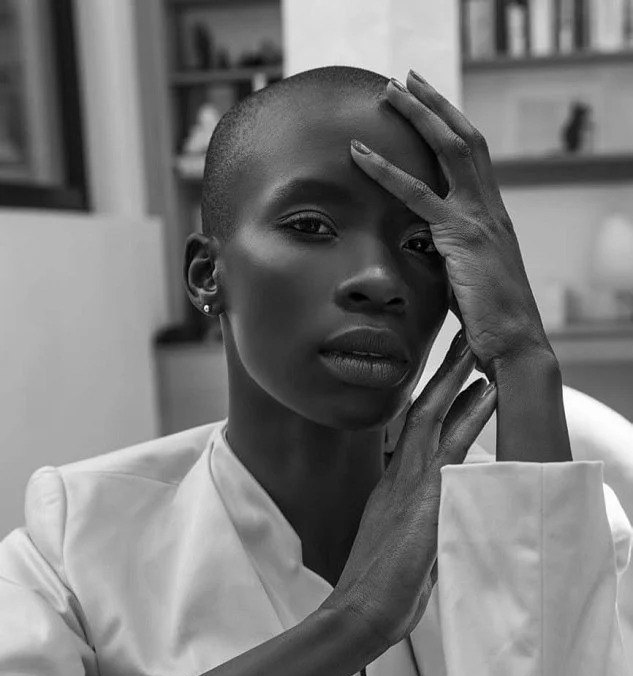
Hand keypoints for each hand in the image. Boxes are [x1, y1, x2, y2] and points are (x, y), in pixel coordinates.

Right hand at [322, 334, 496, 649]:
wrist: (360, 610)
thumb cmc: (378, 588)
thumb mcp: (397, 544)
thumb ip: (415, 520)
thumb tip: (433, 516)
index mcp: (392, 486)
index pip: (413, 432)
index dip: (431, 400)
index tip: (449, 375)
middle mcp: (400, 476)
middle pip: (422, 412)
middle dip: (443, 376)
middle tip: (462, 342)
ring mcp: (411, 483)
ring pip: (435, 419)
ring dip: (458, 382)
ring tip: (477, 353)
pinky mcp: (426, 497)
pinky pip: (453, 445)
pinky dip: (470, 415)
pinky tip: (487, 392)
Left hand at [350, 70, 554, 376]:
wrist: (514, 343)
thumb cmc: (491, 323)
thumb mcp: (468, 282)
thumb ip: (450, 260)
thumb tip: (426, 257)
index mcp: (492, 216)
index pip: (472, 158)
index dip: (449, 129)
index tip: (427, 108)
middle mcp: (489, 208)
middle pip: (464, 138)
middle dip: (435, 105)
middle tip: (406, 80)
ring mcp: (478, 218)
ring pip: (448, 149)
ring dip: (418, 115)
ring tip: (389, 91)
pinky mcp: (461, 237)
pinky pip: (417, 195)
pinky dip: (386, 171)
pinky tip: (359, 155)